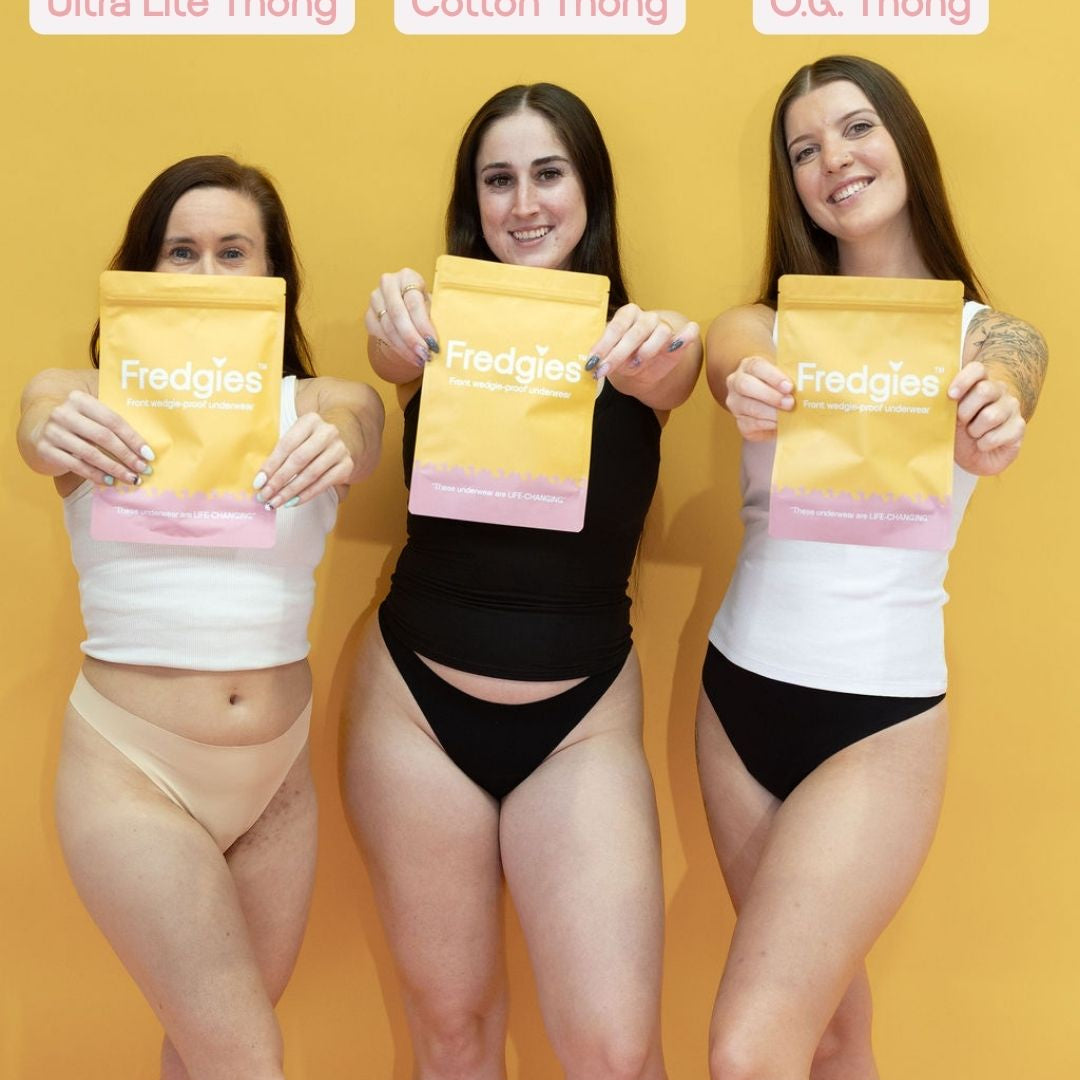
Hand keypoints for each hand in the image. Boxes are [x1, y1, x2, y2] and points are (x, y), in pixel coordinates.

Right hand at [30, 389, 152, 485]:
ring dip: (115, 468)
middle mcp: (63, 413)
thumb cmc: (76, 425)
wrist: (37, 430)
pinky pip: (77, 465)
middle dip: (127, 455)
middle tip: (143, 469)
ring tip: (131, 478)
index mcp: (79, 399)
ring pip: (91, 453)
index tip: (149, 455)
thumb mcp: (90, 416)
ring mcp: (52, 431)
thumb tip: (146, 448)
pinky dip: (96, 475)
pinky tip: (110, 481)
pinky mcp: (45, 449)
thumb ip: (111, 424)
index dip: (133, 438)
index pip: (113, 420)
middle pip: (103, 437)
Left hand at [253, 411, 353, 509]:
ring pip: (311, 474)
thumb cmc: (309, 442)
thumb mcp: (295, 440)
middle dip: (279, 480)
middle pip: (299, 459)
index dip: (271, 465)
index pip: (287, 445)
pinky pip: (323, 484)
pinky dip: (306, 495)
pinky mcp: (347, 465)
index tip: (258, 483)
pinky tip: (292, 502)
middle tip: (265, 496)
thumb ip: (279, 456)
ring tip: (276, 502)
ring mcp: (340, 449)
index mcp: (310, 420)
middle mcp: (328, 432)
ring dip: (290, 491)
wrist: (340, 441)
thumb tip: (261, 482)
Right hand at [366, 269, 438, 369]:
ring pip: (388, 327)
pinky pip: (381, 335)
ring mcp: (375, 299)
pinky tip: (410, 356)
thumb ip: (433, 320)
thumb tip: (436, 343)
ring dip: (405, 347)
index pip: (414, 302)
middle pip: (398, 314)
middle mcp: (388, 284)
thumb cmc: (424, 305)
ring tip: (420, 358)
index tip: (433, 343)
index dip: (423, 324)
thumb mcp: (432, 306)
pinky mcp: (369, 315)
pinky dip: (397, 348)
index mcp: (407, 276)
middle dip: (412, 338)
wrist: (407, 306)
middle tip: (424, 354)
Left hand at [584, 305, 696, 383]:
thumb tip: (592, 364)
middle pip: (636, 332)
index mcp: (627, 315)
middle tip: (605, 370)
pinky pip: (689, 331)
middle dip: (619, 353)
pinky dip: (686, 336)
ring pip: (661, 332)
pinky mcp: (680, 339)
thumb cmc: (624, 359)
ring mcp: (665, 326)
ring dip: (648, 350)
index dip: (604, 345)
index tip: (593, 362)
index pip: (615, 327)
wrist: (642, 372)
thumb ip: (605, 356)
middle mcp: (646, 318)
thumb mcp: (611, 358)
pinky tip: (677, 345)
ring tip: (637, 363)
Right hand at [724, 355, 794, 440]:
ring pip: (748, 407)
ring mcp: (735, 403)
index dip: (773, 377)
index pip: (757, 367)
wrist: (767, 399)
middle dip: (770, 395)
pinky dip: (766, 425)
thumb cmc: (779, 385)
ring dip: (770, 412)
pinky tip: (779, 424)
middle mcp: (737, 382)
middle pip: (746, 386)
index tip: (789, 386)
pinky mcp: (740, 422)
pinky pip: (750, 424)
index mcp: (749, 366)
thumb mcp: (783, 375)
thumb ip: (792, 377)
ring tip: (787, 416)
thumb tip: (812, 383)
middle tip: (790, 403)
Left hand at [949, 360, 1024, 475]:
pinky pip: (997, 435)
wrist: (975, 457)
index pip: (977, 369)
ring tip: (972, 434)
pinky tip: (982, 444)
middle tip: (960, 422)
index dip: (963, 380)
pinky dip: (984, 444)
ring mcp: (1011, 408)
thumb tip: (926, 399)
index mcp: (979, 383)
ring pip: (991, 415)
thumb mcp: (947, 418)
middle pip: (984, 390)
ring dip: (974, 430)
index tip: (951, 395)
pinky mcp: (1019, 427)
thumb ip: (942, 405)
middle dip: (965, 411)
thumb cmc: (959, 433)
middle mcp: (999, 391)